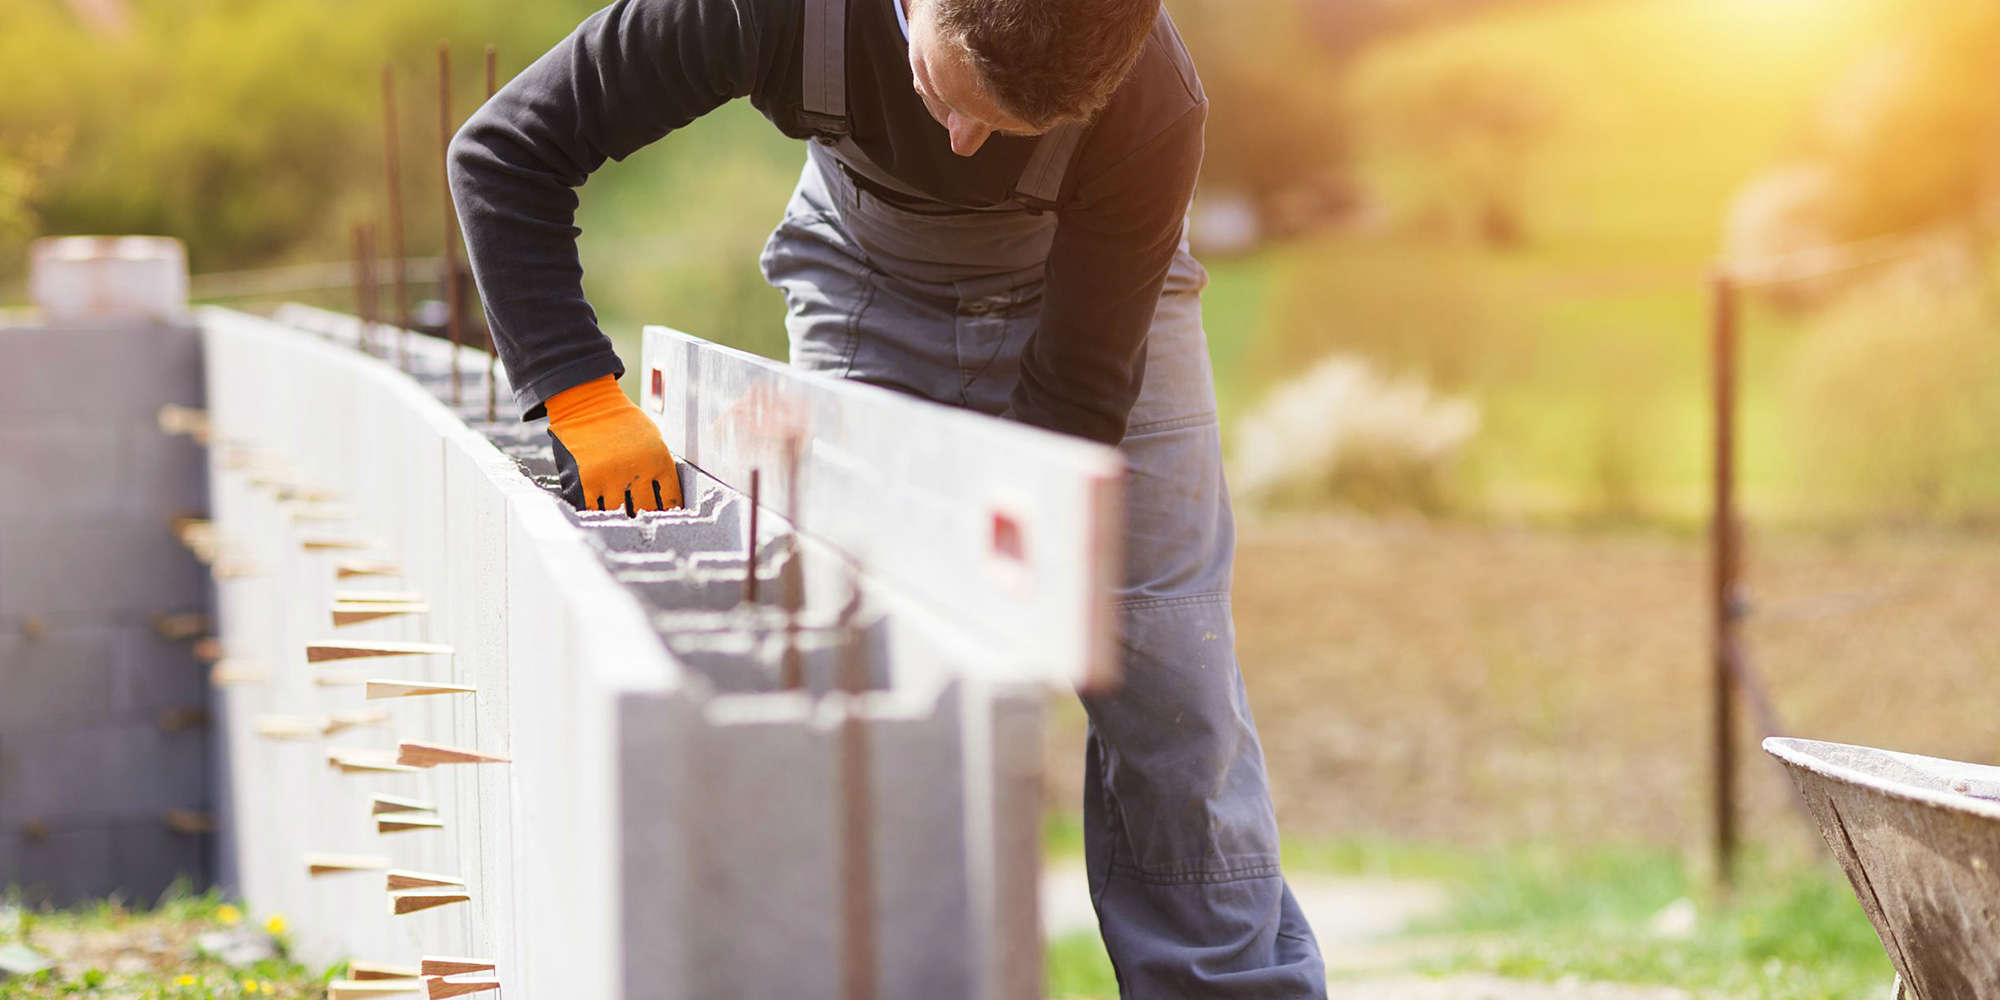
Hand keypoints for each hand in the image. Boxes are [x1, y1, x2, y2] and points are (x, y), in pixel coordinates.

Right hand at [544, 375, 684, 513]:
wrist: (588, 403)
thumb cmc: (621, 420)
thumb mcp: (652, 438)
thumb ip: (658, 466)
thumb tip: (665, 496)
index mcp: (658, 460)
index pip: (670, 498)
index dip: (669, 512)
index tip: (666, 519)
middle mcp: (637, 471)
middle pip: (646, 510)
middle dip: (645, 518)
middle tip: (644, 526)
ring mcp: (611, 478)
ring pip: (620, 513)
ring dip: (621, 518)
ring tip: (622, 524)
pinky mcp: (586, 481)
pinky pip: (594, 509)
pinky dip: (598, 515)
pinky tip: (601, 517)